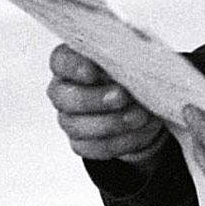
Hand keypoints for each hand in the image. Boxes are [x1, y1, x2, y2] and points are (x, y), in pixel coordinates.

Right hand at [47, 44, 165, 160]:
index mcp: (70, 63)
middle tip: (122, 96)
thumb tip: (134, 60)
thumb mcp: (132, 61)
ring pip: (78, 125)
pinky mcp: (80, 142)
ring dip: (111, 123)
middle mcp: (63, 91)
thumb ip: (126, 59)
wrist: (144, 108)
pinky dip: (119, 141)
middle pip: (66, 97)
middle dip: (95, 99)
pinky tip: (137, 132)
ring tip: (139, 116)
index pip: (61, 61)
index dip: (74, 67)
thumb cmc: (132, 76)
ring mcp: (68, 118)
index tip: (93, 72)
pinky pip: (94, 146)